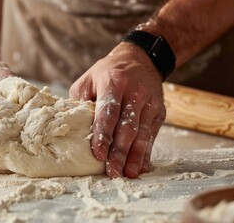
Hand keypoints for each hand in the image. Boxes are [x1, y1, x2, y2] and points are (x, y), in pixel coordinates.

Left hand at [69, 42, 165, 178]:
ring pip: (143, 133)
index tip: (98, 153)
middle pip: (127, 127)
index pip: (108, 111)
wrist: (141, 58)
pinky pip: (153, 134)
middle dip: (119, 152)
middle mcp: (135, 93)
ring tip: (128, 174)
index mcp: (114, 82)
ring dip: (135, 156)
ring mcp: (150, 103)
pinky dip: (147, 152)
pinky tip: (141, 167)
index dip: (103, 134)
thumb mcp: (88, 79)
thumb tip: (74, 128)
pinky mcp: (159, 111)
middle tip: (112, 172)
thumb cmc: (108, 72)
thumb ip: (81, 102)